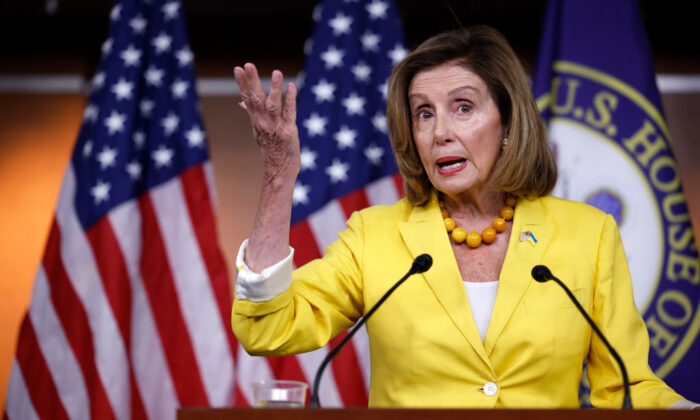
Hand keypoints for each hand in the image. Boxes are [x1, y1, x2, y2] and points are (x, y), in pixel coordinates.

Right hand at [234, 63, 299, 182]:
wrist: (278, 171)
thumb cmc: (271, 149)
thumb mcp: (258, 130)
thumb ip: (252, 113)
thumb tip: (241, 101)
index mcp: (256, 120)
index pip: (247, 98)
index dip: (242, 83)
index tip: (238, 68)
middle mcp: (263, 122)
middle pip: (256, 99)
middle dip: (252, 81)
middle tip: (248, 65)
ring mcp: (276, 127)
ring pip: (273, 104)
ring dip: (274, 88)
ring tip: (276, 72)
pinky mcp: (289, 132)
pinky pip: (290, 114)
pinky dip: (290, 100)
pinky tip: (291, 87)